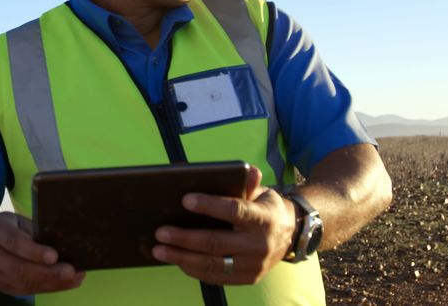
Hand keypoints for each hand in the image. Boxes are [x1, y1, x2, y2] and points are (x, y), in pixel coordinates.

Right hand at [0, 212, 85, 294]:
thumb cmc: (4, 228)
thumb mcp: (15, 220)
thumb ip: (34, 229)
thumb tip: (64, 240)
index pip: (13, 242)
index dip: (33, 250)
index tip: (54, 255)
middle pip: (18, 268)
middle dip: (47, 272)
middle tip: (70, 271)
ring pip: (24, 283)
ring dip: (53, 283)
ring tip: (76, 278)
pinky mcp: (3, 288)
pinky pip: (28, 290)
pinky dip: (50, 287)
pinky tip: (67, 283)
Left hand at [151, 166, 295, 284]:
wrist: (289, 237)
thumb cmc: (264, 210)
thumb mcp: (261, 193)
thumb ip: (249, 182)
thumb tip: (246, 169)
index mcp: (263, 219)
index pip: (234, 211)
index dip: (209, 205)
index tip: (185, 199)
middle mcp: (259, 245)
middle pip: (216, 242)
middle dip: (185, 238)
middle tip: (160, 232)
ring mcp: (253, 265)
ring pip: (212, 263)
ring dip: (182, 257)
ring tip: (159, 249)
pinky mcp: (247, 278)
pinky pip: (215, 277)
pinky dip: (193, 269)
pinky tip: (176, 260)